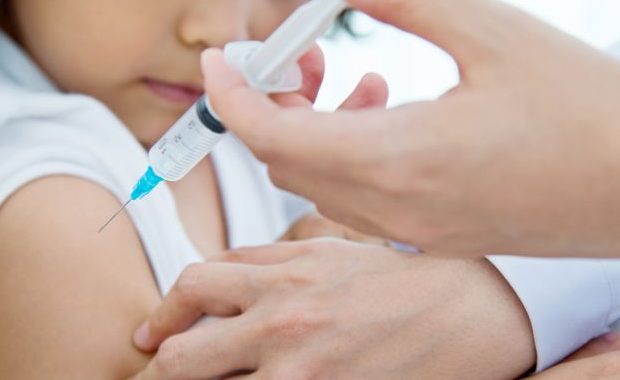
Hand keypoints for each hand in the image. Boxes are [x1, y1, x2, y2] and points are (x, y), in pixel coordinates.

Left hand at [132, 239, 535, 378]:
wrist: (468, 315)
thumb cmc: (399, 280)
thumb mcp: (330, 251)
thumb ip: (266, 260)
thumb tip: (216, 274)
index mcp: (281, 280)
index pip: (192, 287)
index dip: (161, 313)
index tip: (151, 334)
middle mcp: (282, 328)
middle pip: (181, 359)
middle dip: (160, 370)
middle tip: (156, 375)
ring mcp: (302, 376)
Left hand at [202, 0, 619, 261]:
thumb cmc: (588, 108)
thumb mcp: (493, 30)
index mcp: (400, 158)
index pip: (273, 134)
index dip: (231, 94)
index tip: (219, 55)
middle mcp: (399, 208)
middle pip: (288, 163)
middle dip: (269, 106)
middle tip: (292, 53)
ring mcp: (421, 230)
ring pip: (323, 185)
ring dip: (310, 131)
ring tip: (345, 76)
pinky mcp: (445, 234)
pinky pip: (364, 202)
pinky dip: (349, 156)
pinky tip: (389, 111)